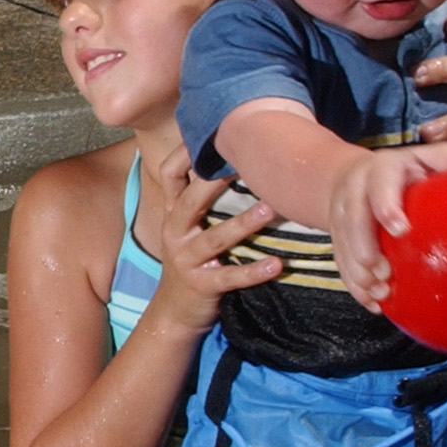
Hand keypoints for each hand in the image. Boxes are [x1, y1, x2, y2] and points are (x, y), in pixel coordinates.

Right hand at [146, 146, 282, 334]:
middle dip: (215, 182)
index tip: (211, 134)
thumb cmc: (192, 261)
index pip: (169, 175)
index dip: (185, 154)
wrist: (174, 312)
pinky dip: (254, 271)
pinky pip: (230, 277)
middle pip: (190, 201)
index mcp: (173, 214)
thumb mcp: (186, 229)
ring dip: (243, 224)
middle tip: (246, 163)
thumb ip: (199, 201)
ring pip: (215, 238)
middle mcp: (175, 233)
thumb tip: (230, 160)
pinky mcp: (202, 285)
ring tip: (270, 209)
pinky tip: (277, 264)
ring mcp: (186, 260)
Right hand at [328, 142, 446, 310]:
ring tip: (380, 293)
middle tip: (383, 273)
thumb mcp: (430, 156)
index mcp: (382, 169)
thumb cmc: (406, 169)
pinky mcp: (335, 233)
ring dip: (357, 271)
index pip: (380, 185)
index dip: (386, 207)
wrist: (357, 175)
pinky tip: (371, 302)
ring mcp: (341, 212)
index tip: (401, 230)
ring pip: (341, 242)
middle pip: (353, 218)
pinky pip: (339, 259)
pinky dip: (352, 283)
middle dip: (363, 247)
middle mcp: (355, 189)